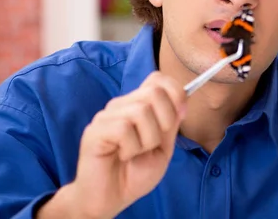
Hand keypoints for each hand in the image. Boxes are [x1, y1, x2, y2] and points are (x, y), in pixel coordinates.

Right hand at [60, 71, 186, 218]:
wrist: (112, 198)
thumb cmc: (135, 173)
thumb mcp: (163, 146)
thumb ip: (171, 121)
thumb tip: (183, 97)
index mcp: (138, 105)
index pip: (157, 79)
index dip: (175, 93)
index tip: (178, 117)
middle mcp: (121, 105)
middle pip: (154, 92)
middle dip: (165, 121)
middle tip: (152, 144)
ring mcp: (106, 116)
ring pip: (141, 111)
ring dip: (147, 140)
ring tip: (134, 153)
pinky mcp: (95, 131)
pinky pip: (124, 129)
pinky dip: (131, 148)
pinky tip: (122, 155)